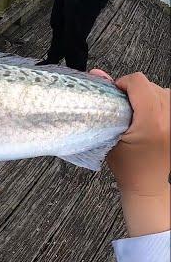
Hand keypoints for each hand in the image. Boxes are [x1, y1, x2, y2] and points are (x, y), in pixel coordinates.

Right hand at [101, 71, 169, 236]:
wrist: (147, 186)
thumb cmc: (127, 167)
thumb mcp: (109, 135)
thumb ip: (104, 104)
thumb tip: (98, 75)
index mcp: (151, 122)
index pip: (138, 82)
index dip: (122, 84)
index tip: (115, 94)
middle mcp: (170, 118)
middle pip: (150, 85)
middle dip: (134, 92)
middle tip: (124, 109)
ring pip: (162, 90)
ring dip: (147, 97)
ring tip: (137, 114)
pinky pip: (169, 100)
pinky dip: (158, 103)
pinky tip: (149, 116)